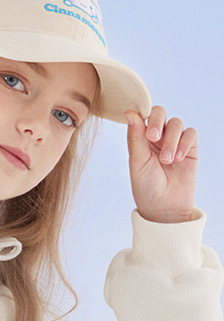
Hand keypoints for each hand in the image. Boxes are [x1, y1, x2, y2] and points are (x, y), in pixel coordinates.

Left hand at [125, 106, 197, 223]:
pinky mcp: (190, 148)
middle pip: (160, 113)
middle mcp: (157, 138)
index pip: (143, 116)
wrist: (164, 207)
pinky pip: (190, 133)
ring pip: (176, 123)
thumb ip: (135, 137)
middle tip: (154, 138)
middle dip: (158, 121)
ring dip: (171, 140)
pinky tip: (179, 158)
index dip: (145, 116)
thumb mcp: (138, 162)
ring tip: (167, 160)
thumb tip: (129, 113)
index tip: (144, 130)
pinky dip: (185, 143)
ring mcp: (174, 141)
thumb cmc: (146, 188)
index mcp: (140, 139)